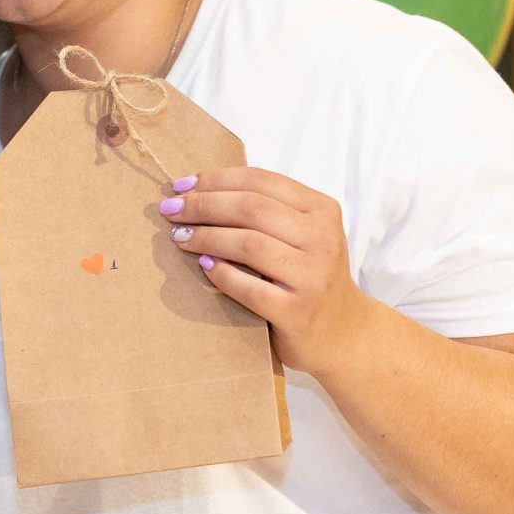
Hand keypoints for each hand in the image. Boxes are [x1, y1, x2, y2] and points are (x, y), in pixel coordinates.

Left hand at [161, 167, 380, 375]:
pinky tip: (202, 265)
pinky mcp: (298, 312)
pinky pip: (248, 287)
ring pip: (247, 243)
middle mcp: (322, 239)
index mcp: (321, 210)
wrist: (343, 335)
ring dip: (205, 236)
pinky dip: (220, 273)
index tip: (181, 185)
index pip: (261, 181)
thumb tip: (198, 190)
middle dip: (202, 205)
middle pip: (250, 208)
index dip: (216, 179)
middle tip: (170, 209)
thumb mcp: (300, 235)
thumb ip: (265, 212)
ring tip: (179, 236)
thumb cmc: (309, 277)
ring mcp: (312, 276)